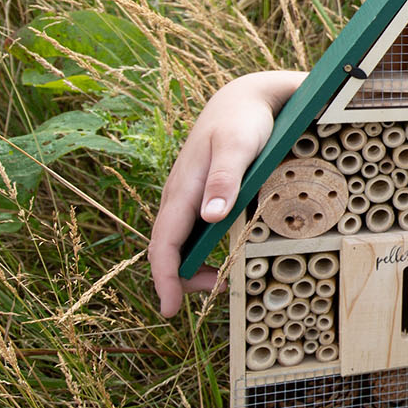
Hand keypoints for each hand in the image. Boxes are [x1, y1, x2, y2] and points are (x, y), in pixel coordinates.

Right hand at [147, 71, 304, 316]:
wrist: (244, 97)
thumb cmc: (242, 121)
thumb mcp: (239, 147)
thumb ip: (225, 179)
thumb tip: (209, 217)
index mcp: (181, 190)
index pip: (163, 244)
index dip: (164, 279)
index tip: (169, 310)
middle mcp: (178, 196)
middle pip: (166, 247)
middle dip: (178, 279)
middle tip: (210, 296)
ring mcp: (188, 194)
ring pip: (178, 239)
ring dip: (191, 265)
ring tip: (219, 281)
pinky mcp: (201, 192)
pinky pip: (190, 228)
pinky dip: (199, 248)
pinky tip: (221, 253)